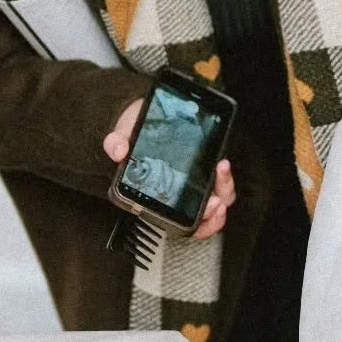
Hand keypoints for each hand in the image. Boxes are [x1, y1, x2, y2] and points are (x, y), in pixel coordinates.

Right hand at [103, 99, 235, 238]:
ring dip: (223, 194)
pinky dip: (225, 178)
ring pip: (217, 202)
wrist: (147, 115)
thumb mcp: (124, 133)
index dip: (192, 225)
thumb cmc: (136, 132)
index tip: (198, 212)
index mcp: (158, 196)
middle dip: (212, 217)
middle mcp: (179, 194)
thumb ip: (117, 142)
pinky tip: (221, 165)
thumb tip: (118, 150)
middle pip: (203, 219)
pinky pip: (221, 184)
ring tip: (220, 175)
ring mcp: (196, 183)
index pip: (177, 222)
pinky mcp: (207, 169)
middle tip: (213, 204)